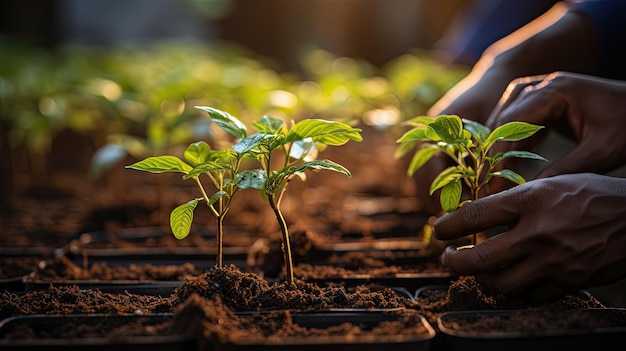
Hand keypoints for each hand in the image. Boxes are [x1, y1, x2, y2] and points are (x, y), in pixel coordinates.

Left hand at [433, 173, 625, 300]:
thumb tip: (476, 213)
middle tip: (449, 256)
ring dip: (482, 279)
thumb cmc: (592, 194)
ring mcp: (554, 262)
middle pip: (480, 259)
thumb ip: (514, 200)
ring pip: (501, 284)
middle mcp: (539, 233)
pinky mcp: (568, 282)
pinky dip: (513, 289)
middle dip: (454, 261)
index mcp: (532, 200)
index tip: (439, 229)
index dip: (448, 226)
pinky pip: (529, 295)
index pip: (475, 216)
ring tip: (477, 269)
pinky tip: (508, 277)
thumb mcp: (550, 183)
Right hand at [486, 72, 625, 177]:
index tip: (488, 177)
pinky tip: (507, 163)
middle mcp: (546, 85)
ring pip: (507, 117)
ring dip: (499, 145)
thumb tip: (527, 192)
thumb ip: (563, 170)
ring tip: (492, 174)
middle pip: (504, 116)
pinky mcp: (549, 103)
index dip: (496, 150)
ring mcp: (546, 91)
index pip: (512, 119)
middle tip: (485, 180)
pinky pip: (520, 120)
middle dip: (492, 149)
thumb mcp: (600, 152)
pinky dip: (513, 141)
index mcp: (558, 90)